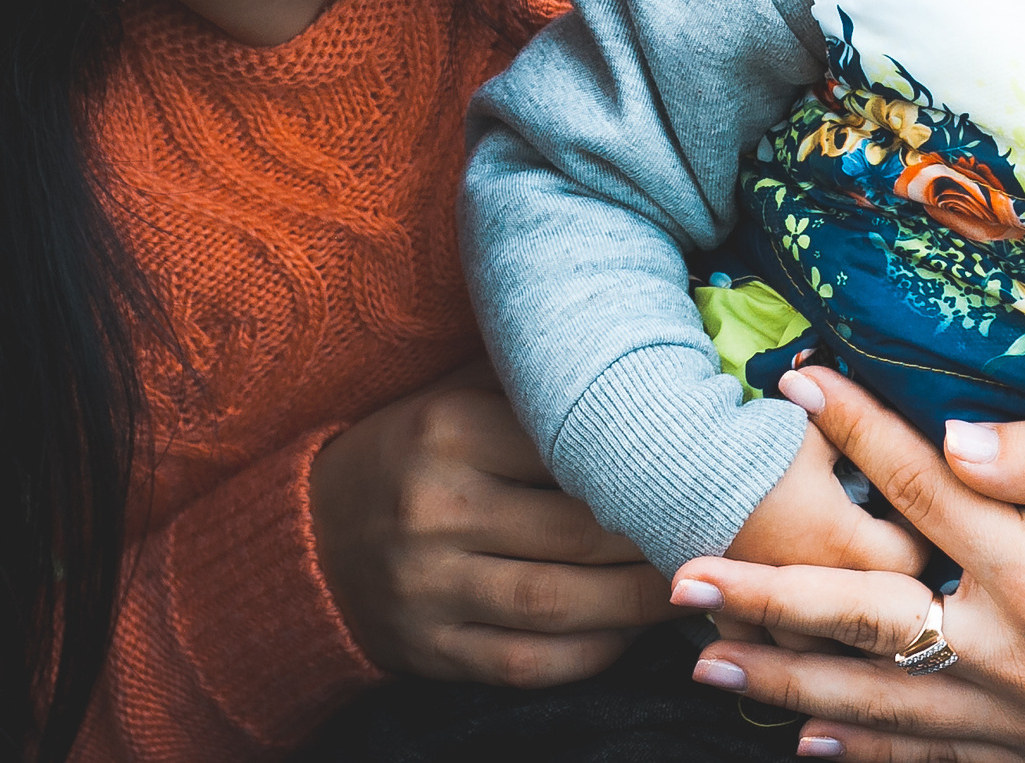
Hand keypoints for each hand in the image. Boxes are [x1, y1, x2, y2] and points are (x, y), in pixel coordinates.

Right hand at [308, 361, 673, 686]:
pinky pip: (531, 661)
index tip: (699, 464)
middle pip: (578, 531)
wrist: (308, 535)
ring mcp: (428, 588)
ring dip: (640, 601)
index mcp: (447, 430)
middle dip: (655, 536)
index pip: (570, 448)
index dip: (642, 462)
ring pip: (562, 604)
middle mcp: (434, 509)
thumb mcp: (454, 394)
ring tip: (691, 582)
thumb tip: (648, 363)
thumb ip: (533, 385)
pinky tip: (630, 631)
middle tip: (716, 531)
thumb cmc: (412, 452)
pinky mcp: (430, 651)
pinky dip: (592, 652)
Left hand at [668, 365, 1024, 762]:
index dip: (852, 432)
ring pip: (883, 705)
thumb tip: (944, 435)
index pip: (918, 488)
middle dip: (768, 597)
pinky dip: (870, 757)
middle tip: (683, 579)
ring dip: (789, 681)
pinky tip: (809, 741)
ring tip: (710, 660)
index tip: (788, 387)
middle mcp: (1022, 657)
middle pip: (866, 620)